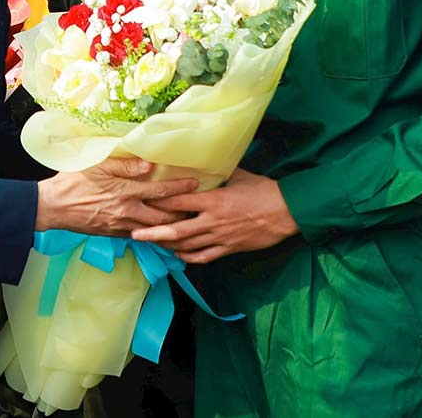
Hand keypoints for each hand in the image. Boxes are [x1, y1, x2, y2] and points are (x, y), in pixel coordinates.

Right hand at [36, 158, 197, 236]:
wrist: (52, 206)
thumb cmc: (74, 180)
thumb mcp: (99, 164)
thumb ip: (126, 165)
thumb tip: (150, 166)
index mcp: (125, 192)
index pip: (160, 191)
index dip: (180, 188)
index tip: (196, 183)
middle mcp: (126, 212)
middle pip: (162, 218)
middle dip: (181, 215)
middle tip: (196, 209)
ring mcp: (119, 226)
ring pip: (151, 231)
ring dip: (169, 228)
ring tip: (184, 223)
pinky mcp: (112, 234)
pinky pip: (137, 236)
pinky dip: (151, 235)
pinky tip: (159, 232)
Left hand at [131, 168, 298, 263]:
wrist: (287, 212)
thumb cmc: (264, 191)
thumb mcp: (240, 176)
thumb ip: (220, 174)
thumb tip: (208, 163)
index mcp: (214, 201)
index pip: (179, 202)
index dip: (159, 202)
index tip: (143, 199)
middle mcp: (212, 222)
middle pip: (176, 231)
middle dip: (153, 232)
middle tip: (135, 233)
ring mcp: (220, 238)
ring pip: (187, 247)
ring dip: (167, 246)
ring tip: (152, 243)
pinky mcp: (229, 249)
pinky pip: (204, 257)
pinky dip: (189, 258)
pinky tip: (180, 256)